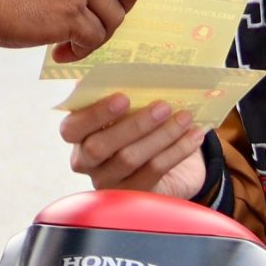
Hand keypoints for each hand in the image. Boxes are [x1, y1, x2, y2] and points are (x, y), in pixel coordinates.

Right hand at [62, 95, 207, 196]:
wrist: (168, 163)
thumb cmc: (141, 126)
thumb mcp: (129, 109)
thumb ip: (122, 92)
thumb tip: (130, 70)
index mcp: (78, 135)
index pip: (71, 128)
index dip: (94, 114)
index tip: (123, 98)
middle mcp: (86, 162)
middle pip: (99, 147)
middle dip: (134, 124)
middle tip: (164, 106)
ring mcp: (107, 182)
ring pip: (129, 159)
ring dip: (162, 135)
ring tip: (185, 117)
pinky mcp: (132, 195)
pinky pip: (154, 172)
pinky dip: (177, 151)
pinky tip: (194, 136)